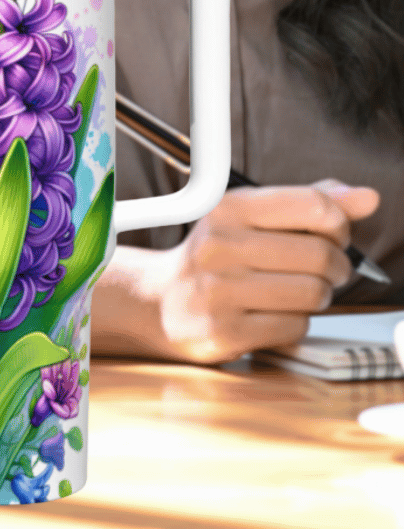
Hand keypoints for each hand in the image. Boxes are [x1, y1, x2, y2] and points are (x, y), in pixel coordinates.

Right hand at [152, 178, 379, 362]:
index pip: (313, 205)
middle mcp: (218, 245)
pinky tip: (275, 313)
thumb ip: (308, 204)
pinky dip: (296, 322)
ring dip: (318, 296)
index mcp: (227, 208)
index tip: (333, 234)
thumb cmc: (217, 257)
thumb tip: (367, 198)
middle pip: (319, 254)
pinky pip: (294, 326)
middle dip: (336, 266)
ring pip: (312, 293)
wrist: (161, 302)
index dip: (338, 223)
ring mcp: (218, 290)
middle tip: (324, 270)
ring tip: (299, 291)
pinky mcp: (223, 331)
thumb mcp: (252, 218)